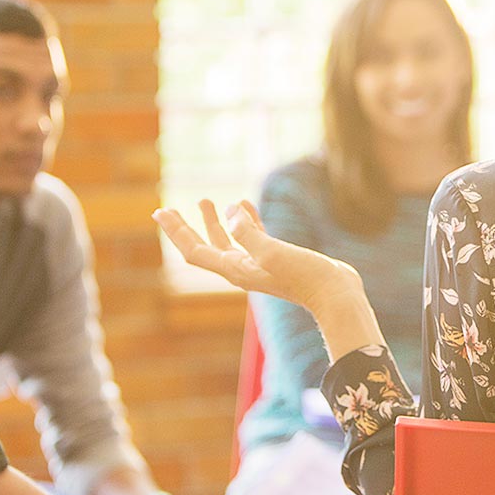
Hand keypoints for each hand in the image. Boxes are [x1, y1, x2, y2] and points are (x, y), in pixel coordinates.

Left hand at [154, 200, 362, 317]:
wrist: (335, 294)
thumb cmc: (305, 276)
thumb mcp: (274, 252)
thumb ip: (249, 233)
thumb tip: (230, 211)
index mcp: (236, 270)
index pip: (195, 251)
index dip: (176, 232)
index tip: (159, 212)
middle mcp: (242, 268)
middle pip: (204, 247)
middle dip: (185, 228)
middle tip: (166, 209)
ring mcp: (259, 264)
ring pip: (227, 241)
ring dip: (213, 222)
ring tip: (204, 201)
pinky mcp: (276, 258)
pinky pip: (252, 237)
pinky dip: (244, 220)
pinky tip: (244, 204)